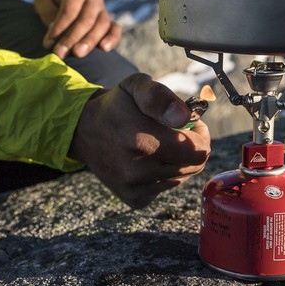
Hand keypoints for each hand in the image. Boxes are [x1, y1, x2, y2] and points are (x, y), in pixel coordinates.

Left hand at [34, 0, 121, 57]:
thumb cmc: (53, 1)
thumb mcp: (44, 1)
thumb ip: (48, 13)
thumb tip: (55, 31)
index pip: (69, 11)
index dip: (59, 28)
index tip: (48, 44)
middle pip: (86, 19)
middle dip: (72, 38)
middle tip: (60, 54)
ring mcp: (104, 9)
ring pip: (102, 25)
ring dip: (90, 41)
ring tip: (78, 54)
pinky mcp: (110, 21)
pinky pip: (116, 29)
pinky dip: (112, 39)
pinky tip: (104, 49)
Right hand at [68, 73, 211, 208]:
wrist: (84, 131)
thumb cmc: (116, 105)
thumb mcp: (136, 86)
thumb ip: (161, 97)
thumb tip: (183, 117)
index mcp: (139, 140)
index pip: (197, 150)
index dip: (201, 134)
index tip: (190, 123)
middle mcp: (137, 170)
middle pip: (194, 165)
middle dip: (191, 146)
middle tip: (174, 131)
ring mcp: (135, 188)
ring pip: (182, 176)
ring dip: (178, 159)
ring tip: (158, 142)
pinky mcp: (135, 199)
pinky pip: (168, 187)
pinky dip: (165, 173)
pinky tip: (148, 159)